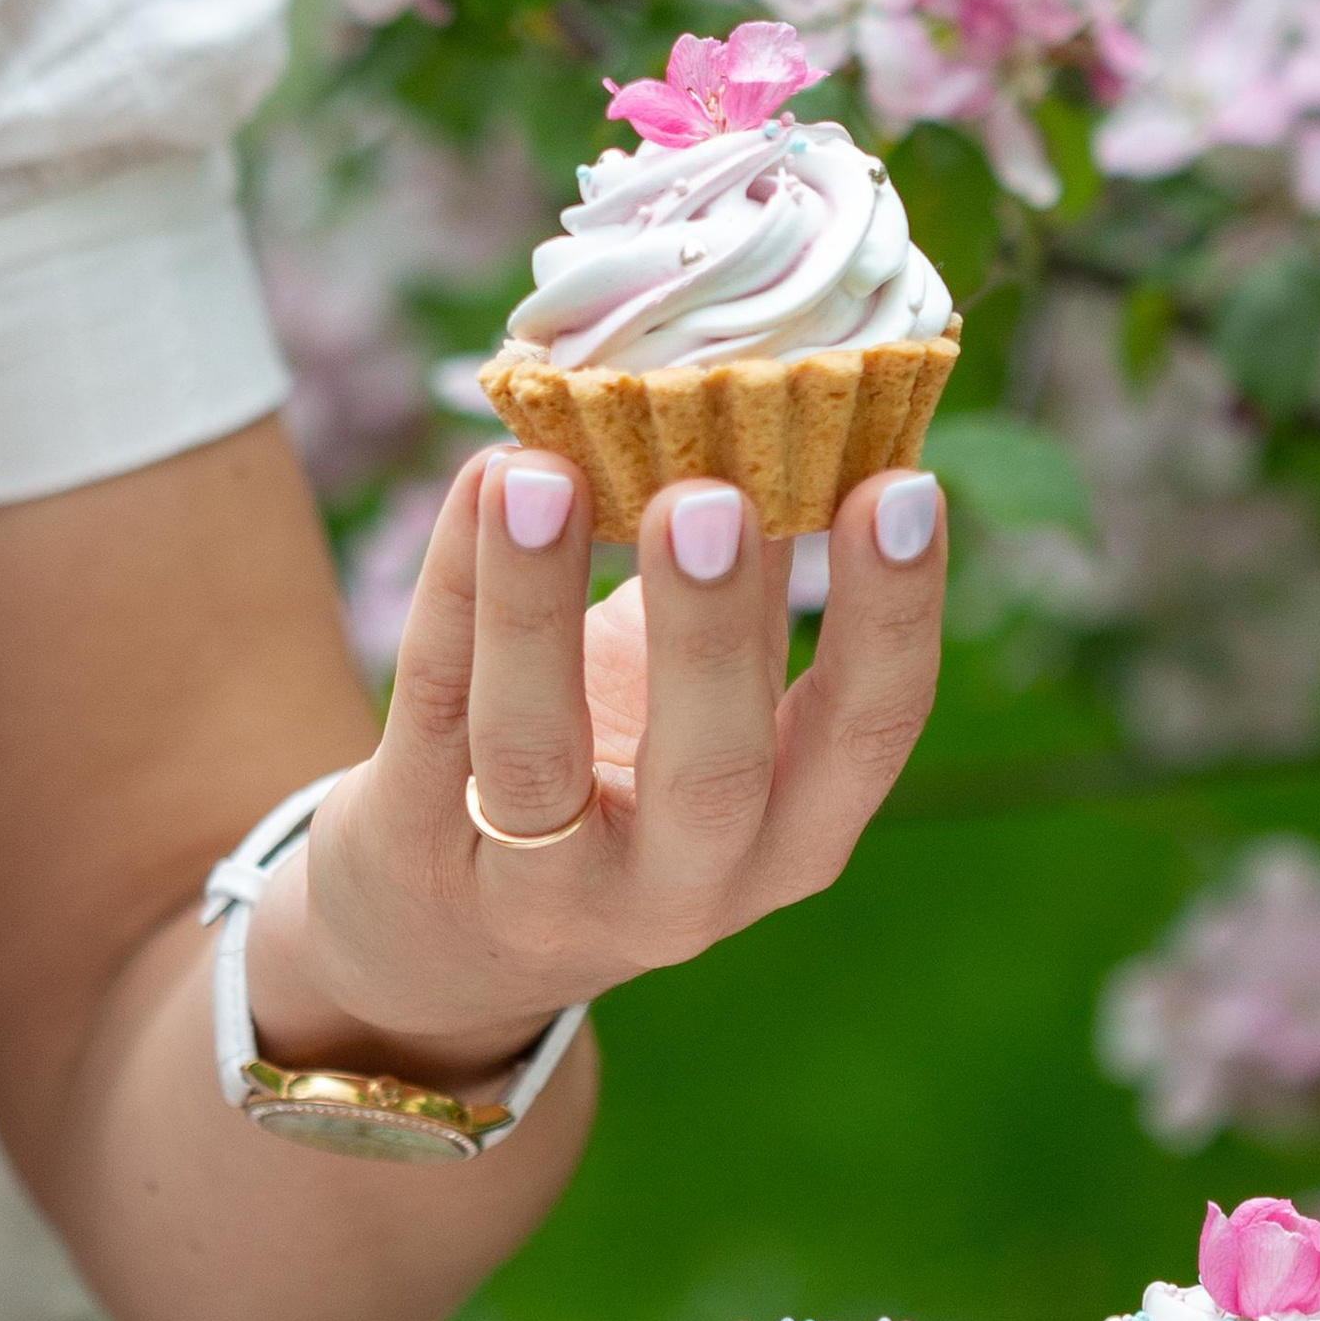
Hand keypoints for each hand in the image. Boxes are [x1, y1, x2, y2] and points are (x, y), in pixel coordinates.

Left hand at [255, 450, 946, 1072]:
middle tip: (712, 497)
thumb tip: (790, 387)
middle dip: (712, 630)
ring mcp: (538, 886)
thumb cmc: (614, 775)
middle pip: (709, 773)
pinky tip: (478, 482)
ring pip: (534, 753)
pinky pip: (432, 703)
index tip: (903, 486)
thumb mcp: (702, 710)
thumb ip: (745, 586)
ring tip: (543, 476)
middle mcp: (679, 888)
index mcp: (789, 840)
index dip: (892, 618)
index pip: (866, 737)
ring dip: (536, 608)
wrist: (445, 933)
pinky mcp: (416, 846)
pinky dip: (452, 586)